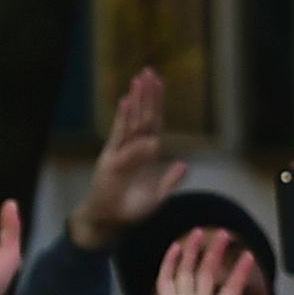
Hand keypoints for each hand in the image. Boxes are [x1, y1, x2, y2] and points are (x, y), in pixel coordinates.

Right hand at [69, 68, 185, 250]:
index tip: (160, 85)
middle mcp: (130, 149)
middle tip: (149, 72)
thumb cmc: (132, 208)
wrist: (109, 222)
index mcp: (143, 154)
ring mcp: (119, 153)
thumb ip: (170, 180)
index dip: (157, 106)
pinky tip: (125, 103)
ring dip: (135, 102)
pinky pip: (120, 138)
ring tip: (138, 81)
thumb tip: (184, 165)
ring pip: (131, 123)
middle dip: (146, 95)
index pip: (153, 125)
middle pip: (142, 118)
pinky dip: (124, 121)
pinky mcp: (110, 161)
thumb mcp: (158, 196)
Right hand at [148, 227, 282, 294]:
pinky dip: (169, 266)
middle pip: (208, 274)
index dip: (239, 272)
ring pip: (188, 273)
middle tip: (225, 234)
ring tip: (199, 232)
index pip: (231, 288)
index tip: (250, 255)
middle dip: (216, 254)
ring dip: (192, 253)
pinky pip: (166, 283)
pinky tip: (175, 249)